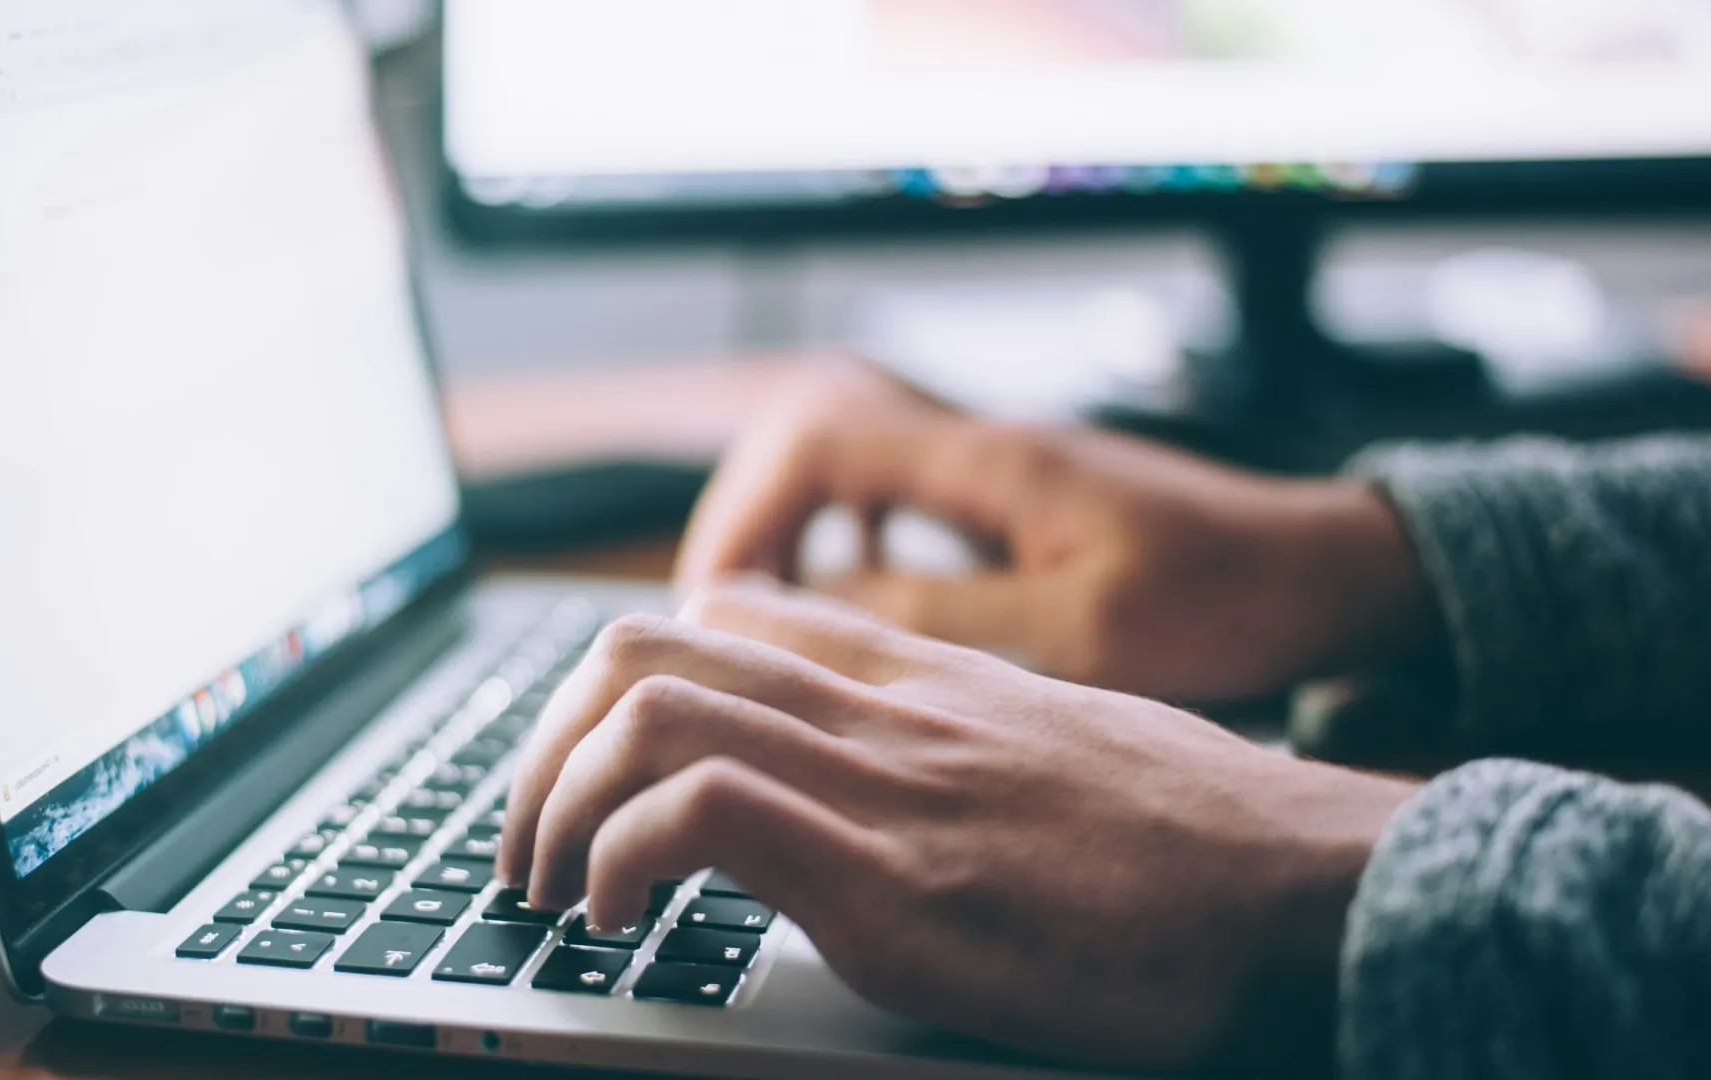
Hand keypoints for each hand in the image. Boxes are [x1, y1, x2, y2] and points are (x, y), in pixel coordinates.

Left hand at [498, 580, 1418, 1069]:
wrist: (1314, 889)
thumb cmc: (1202, 841)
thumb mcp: (1059, 750)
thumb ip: (956, 742)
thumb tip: (890, 783)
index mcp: (919, 678)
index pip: (723, 614)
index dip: (618, 684)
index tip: (592, 770)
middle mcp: (885, 709)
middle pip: (646, 645)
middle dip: (545, 744)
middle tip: (528, 841)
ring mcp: (887, 785)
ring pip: (648, 708)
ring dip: (555, 802)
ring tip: (551, 888)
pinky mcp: (898, 882)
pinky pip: (702, 812)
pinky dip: (620, 859)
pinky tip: (620, 921)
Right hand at [675, 363, 1440, 702]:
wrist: (1322, 573)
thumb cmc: (1225, 599)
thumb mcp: (1083, 630)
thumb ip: (946, 615)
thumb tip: (819, 613)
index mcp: (990, 462)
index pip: (818, 443)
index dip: (746, 515)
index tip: (715, 602)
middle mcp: (982, 449)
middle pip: (812, 444)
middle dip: (750, 525)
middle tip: (720, 619)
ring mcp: (997, 472)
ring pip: (848, 473)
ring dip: (794, 534)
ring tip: (765, 618)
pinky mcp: (1015, 505)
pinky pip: (895, 503)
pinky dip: (849, 545)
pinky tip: (852, 606)